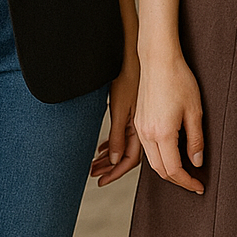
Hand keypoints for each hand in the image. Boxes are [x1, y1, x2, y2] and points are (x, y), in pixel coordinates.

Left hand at [90, 55, 142, 185]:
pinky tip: (102, 146)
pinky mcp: (138, 112)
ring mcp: (141, 120)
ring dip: (109, 157)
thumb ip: (118, 135)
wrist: (142, 54)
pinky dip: (113, 143)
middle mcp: (143, 127)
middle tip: (94, 175)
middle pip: (127, 156)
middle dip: (110, 168)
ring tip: (94, 164)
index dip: (115, 173)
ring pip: (126, 146)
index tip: (101, 182)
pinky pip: (126, 134)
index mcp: (141, 129)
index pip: (129, 160)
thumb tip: (114, 160)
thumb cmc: (130, 77)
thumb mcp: (120, 108)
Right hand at [134, 51, 204, 193]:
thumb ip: (196, 139)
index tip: (199, 186)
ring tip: (184, 171)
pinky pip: (147, 148)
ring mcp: (140, 128)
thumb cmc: (179, 80)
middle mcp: (147, 134)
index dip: (187, 182)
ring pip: (152, 161)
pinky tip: (171, 153)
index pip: (174, 169)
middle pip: (160, 170)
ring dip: (167, 170)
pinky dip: (159, 157)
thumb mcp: (194, 111)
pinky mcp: (138, 122)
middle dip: (177, 180)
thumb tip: (196, 161)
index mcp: (162, 133)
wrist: (158, 60)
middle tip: (193, 182)